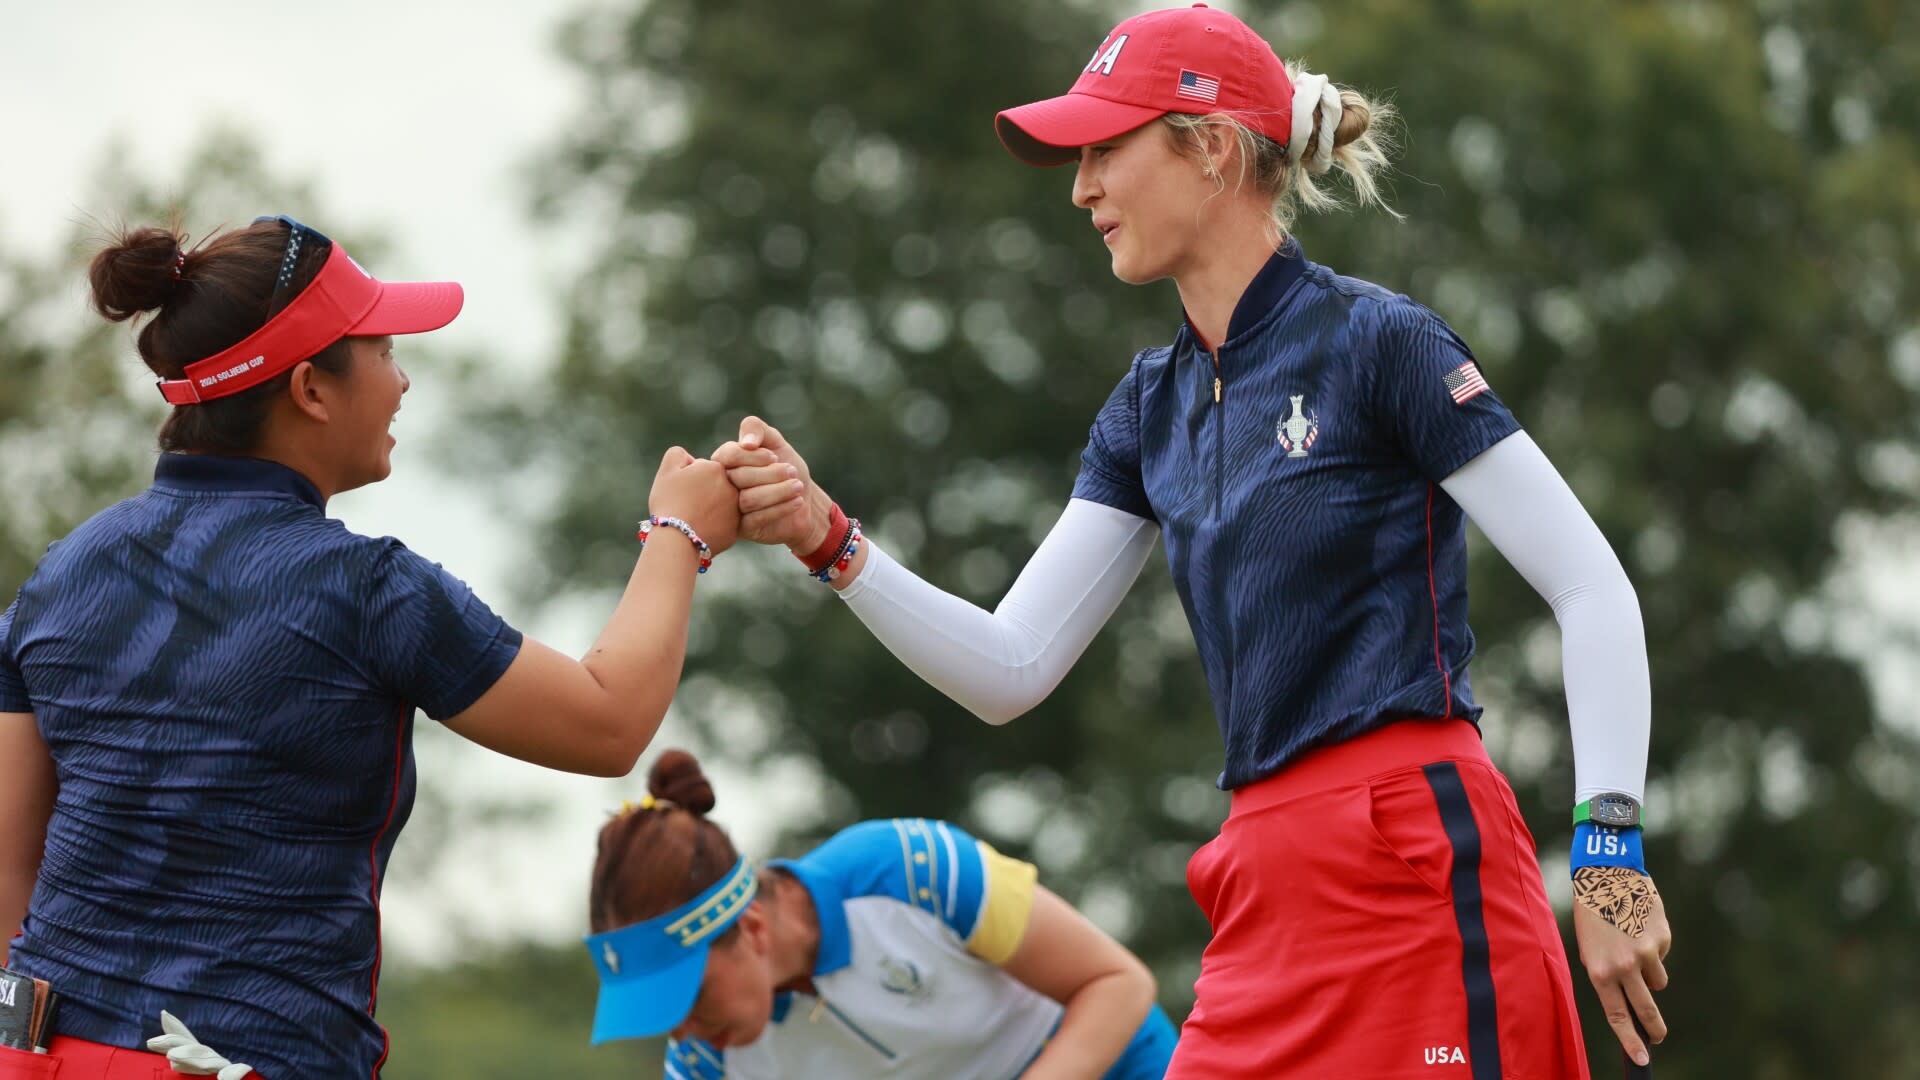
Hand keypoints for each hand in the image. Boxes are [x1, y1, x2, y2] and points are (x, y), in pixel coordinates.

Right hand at [648, 447, 740, 554]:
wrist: (676, 539)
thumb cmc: (669, 502)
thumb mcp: (667, 470)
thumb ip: (678, 454)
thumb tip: (690, 458)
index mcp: (716, 469)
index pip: (704, 468)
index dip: (690, 479)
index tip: (682, 490)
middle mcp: (732, 487)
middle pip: (715, 486)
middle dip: (703, 492)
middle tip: (687, 504)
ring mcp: (736, 510)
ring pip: (720, 505)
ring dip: (709, 508)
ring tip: (692, 517)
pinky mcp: (734, 530)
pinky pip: (722, 525)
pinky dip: (711, 526)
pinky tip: (698, 530)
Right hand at [712, 415, 832, 549]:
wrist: (804, 498)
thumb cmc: (786, 466)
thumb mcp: (775, 441)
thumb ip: (757, 429)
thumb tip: (745, 441)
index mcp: (724, 462)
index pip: (728, 455)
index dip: (753, 456)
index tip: (775, 457)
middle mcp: (722, 485)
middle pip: (738, 477)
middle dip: (771, 473)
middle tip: (792, 471)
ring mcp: (730, 509)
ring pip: (748, 499)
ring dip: (778, 491)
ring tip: (797, 486)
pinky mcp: (742, 529)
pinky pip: (756, 519)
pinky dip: (780, 508)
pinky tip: (797, 501)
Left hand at [1572, 868, 1671, 1067]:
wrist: (1607, 876)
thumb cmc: (1594, 916)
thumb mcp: (1590, 949)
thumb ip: (1607, 976)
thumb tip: (1628, 1004)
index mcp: (1600, 972)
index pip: (1617, 1016)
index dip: (1630, 1041)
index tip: (1641, 1058)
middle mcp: (1624, 967)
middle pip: (1646, 1010)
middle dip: (1654, 1028)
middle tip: (1657, 1037)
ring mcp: (1645, 953)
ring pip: (1658, 981)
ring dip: (1650, 972)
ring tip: (1632, 946)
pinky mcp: (1662, 939)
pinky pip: (1662, 955)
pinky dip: (1654, 947)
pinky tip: (1640, 926)